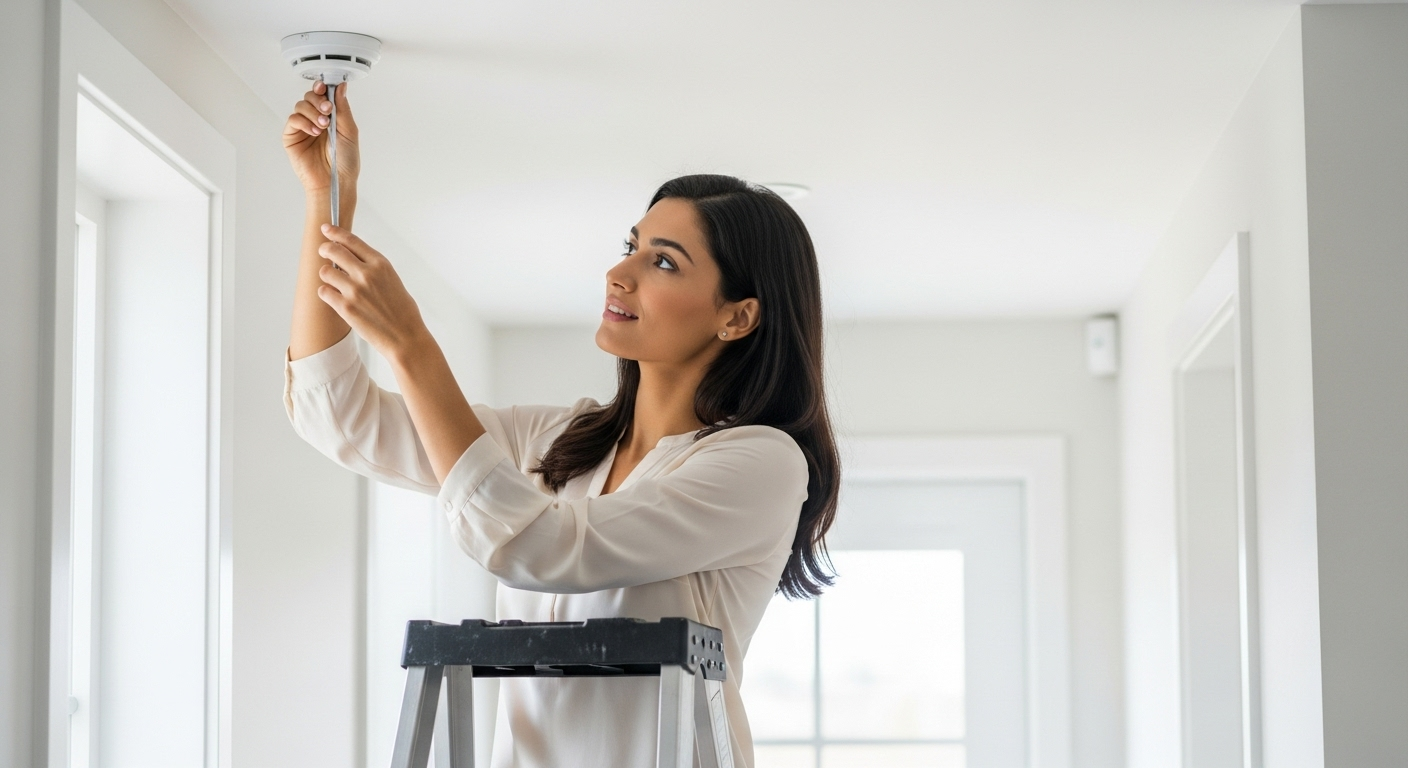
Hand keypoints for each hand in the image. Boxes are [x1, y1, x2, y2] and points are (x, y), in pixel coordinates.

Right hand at [283, 80, 359, 193]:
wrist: (336, 180)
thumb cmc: (345, 161)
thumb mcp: (350, 131)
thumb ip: (343, 108)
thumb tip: (341, 86)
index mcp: (331, 116)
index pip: (323, 95)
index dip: (322, 88)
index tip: (325, 86)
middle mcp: (316, 119)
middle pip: (310, 96)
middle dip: (319, 100)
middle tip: (328, 110)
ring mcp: (303, 127)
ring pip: (300, 105)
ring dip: (313, 112)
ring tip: (323, 126)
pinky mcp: (292, 137)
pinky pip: (293, 120)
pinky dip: (303, 122)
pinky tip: (314, 132)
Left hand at [315, 224, 428, 360]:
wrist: (406, 338)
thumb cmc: (403, 312)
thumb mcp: (393, 281)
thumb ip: (374, 269)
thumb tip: (354, 261)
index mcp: (380, 264)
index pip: (351, 240)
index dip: (335, 232)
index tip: (326, 228)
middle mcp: (366, 274)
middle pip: (333, 250)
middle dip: (325, 249)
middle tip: (323, 252)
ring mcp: (354, 290)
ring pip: (325, 271)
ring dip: (327, 275)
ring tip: (334, 282)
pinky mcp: (345, 307)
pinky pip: (324, 291)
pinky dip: (326, 293)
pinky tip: (334, 297)